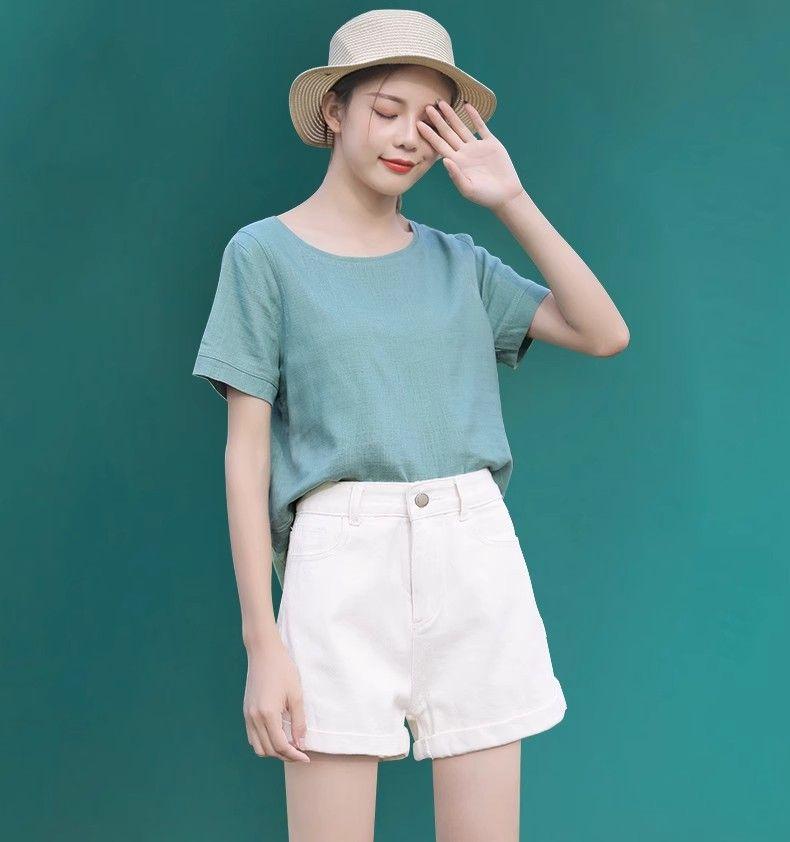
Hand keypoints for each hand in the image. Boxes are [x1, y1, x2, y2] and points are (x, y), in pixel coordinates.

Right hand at [243, 638, 310, 762]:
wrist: (264, 652)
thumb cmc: (283, 670)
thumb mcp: (296, 695)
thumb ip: (298, 722)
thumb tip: (301, 745)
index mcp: (268, 714)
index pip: (281, 746)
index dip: (294, 755)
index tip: (306, 758)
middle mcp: (254, 718)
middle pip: (268, 750)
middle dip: (285, 755)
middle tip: (300, 752)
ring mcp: (247, 715)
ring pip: (258, 747)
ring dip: (273, 750)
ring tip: (289, 744)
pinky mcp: (246, 711)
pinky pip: (252, 736)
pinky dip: (264, 742)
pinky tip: (277, 735)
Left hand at [418, 100, 524, 210]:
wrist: (506, 194)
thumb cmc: (485, 196)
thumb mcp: (468, 189)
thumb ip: (456, 176)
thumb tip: (445, 161)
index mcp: (457, 163)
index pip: (440, 146)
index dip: (429, 135)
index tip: (418, 124)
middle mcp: (464, 153)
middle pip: (448, 133)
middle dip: (438, 121)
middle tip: (427, 107)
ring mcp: (477, 147)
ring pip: (462, 127)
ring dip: (452, 115)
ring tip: (442, 103)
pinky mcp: (491, 143)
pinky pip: (481, 127)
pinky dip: (475, 116)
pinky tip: (467, 106)